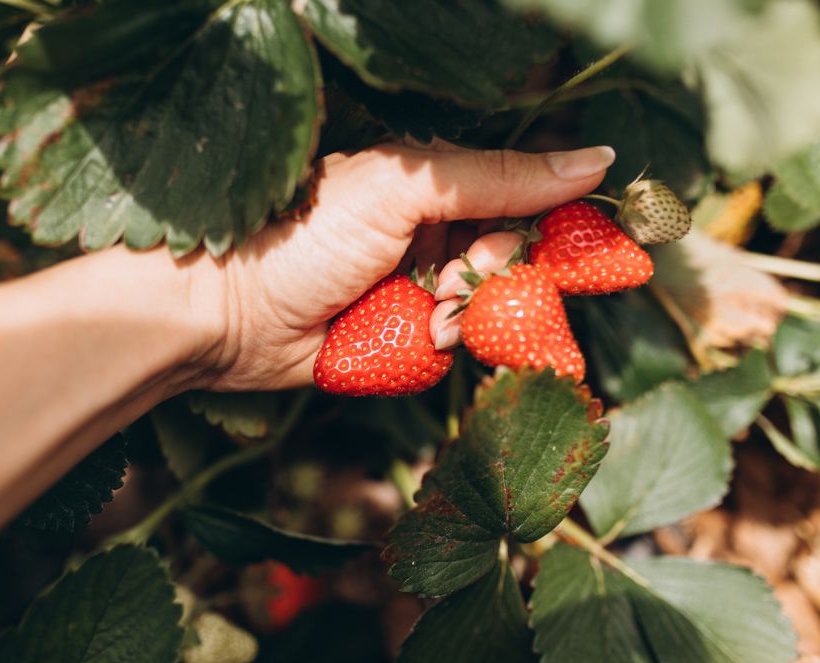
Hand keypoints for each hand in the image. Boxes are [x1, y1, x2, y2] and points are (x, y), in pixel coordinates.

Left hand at [183, 141, 614, 390]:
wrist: (225, 313)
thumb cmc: (303, 237)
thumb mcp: (402, 191)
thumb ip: (496, 177)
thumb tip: (594, 158)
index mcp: (431, 184)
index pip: (522, 197)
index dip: (554, 223)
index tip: (589, 248)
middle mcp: (430, 232)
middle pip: (512, 257)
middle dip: (494, 273)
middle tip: (450, 280)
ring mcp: (416, 287)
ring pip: (487, 307)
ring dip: (466, 313)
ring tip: (424, 311)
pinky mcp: (400, 338)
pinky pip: (453, 346)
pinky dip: (442, 344)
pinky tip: (418, 336)